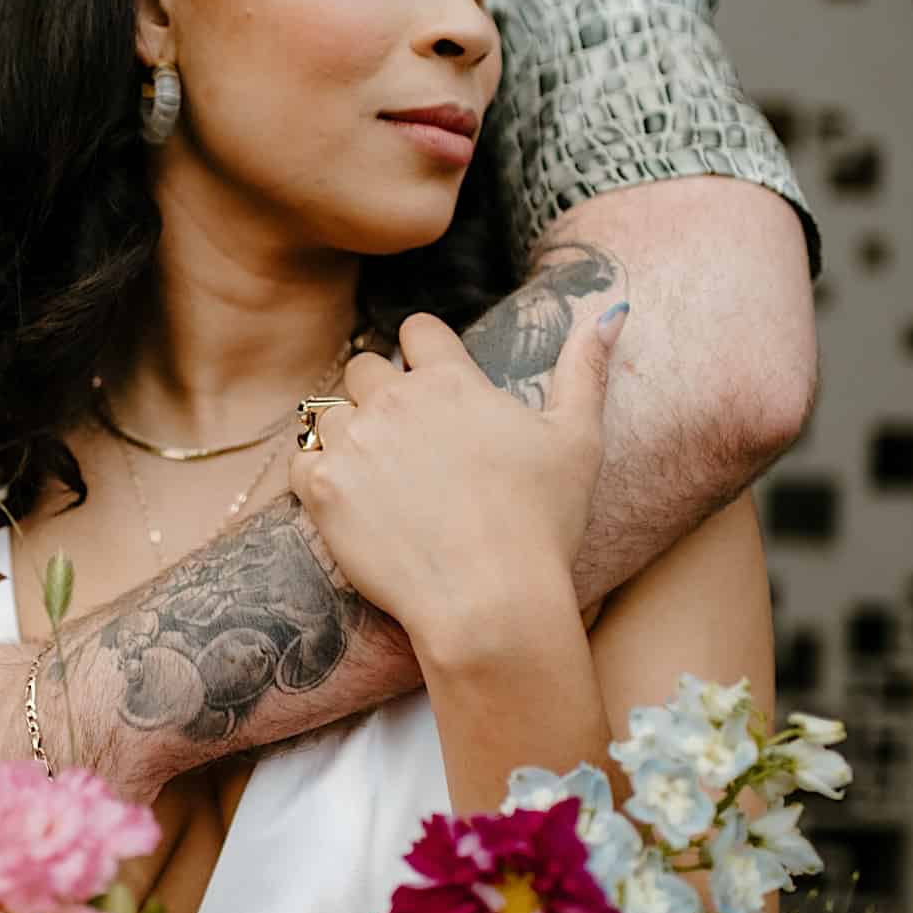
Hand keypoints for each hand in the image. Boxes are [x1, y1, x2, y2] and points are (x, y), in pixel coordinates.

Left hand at [286, 304, 626, 638]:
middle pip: (365, 368)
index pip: (417, 329)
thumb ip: (585, 368)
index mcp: (450, 381)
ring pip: (329, 413)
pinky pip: (301, 460)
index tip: (431, 383)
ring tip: (381, 478)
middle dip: (381, 394)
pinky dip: (318, 475)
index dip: (423, 352)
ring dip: (349, 435)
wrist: (489, 601)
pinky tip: (351, 501)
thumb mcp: (579, 440)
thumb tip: (612, 310)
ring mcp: (354, 443)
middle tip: (409, 444)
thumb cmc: (541, 524)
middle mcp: (395, 400)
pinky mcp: (323, 489)